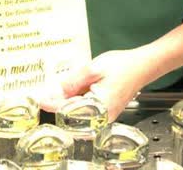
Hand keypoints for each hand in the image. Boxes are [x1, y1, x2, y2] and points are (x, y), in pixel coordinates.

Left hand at [37, 48, 154, 121]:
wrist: (144, 65)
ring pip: (78, 111)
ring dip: (67, 100)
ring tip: (60, 86)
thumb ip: (73, 81)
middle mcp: (102, 118)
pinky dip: (77, 98)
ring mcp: (104, 116)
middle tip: (43, 92)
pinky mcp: (105, 110)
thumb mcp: (94, 69)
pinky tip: (75, 86)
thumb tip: (56, 91)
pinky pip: (86, 107)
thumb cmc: (124, 66)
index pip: (67, 110)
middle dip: (58, 102)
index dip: (51, 104)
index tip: (38, 99)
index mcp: (99, 109)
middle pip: (71, 113)